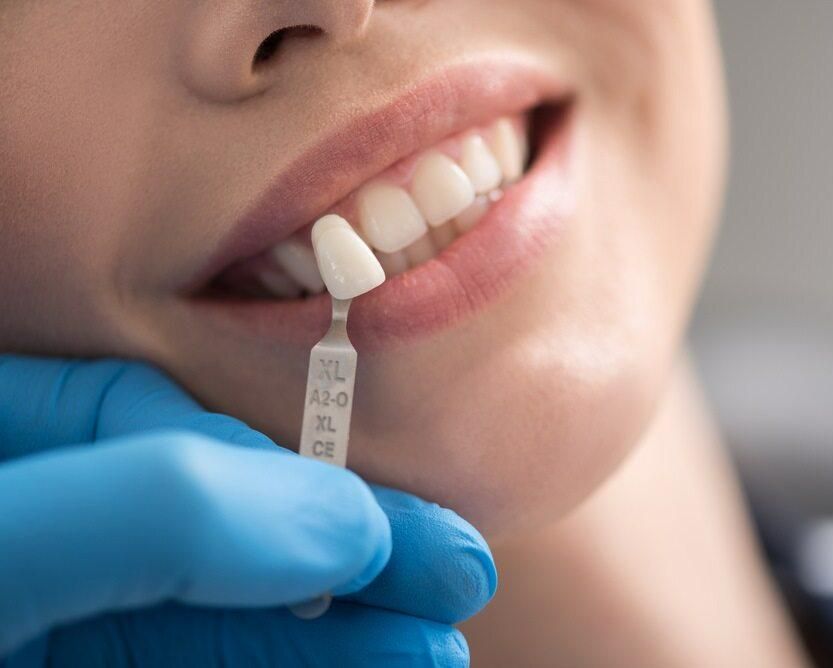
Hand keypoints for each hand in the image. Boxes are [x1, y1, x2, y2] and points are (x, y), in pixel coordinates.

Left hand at [0, 355, 494, 666]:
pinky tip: (385, 661)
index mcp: (5, 437)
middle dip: (343, 545)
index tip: (383, 520)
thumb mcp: (9, 536)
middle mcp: (40, 515)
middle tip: (457, 569)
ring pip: (223, 608)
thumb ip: (157, 507)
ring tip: (440, 635)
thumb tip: (338, 521)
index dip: (278, 465)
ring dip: (343, 624)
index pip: (149, 417)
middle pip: (214, 515)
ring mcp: (60, 615)